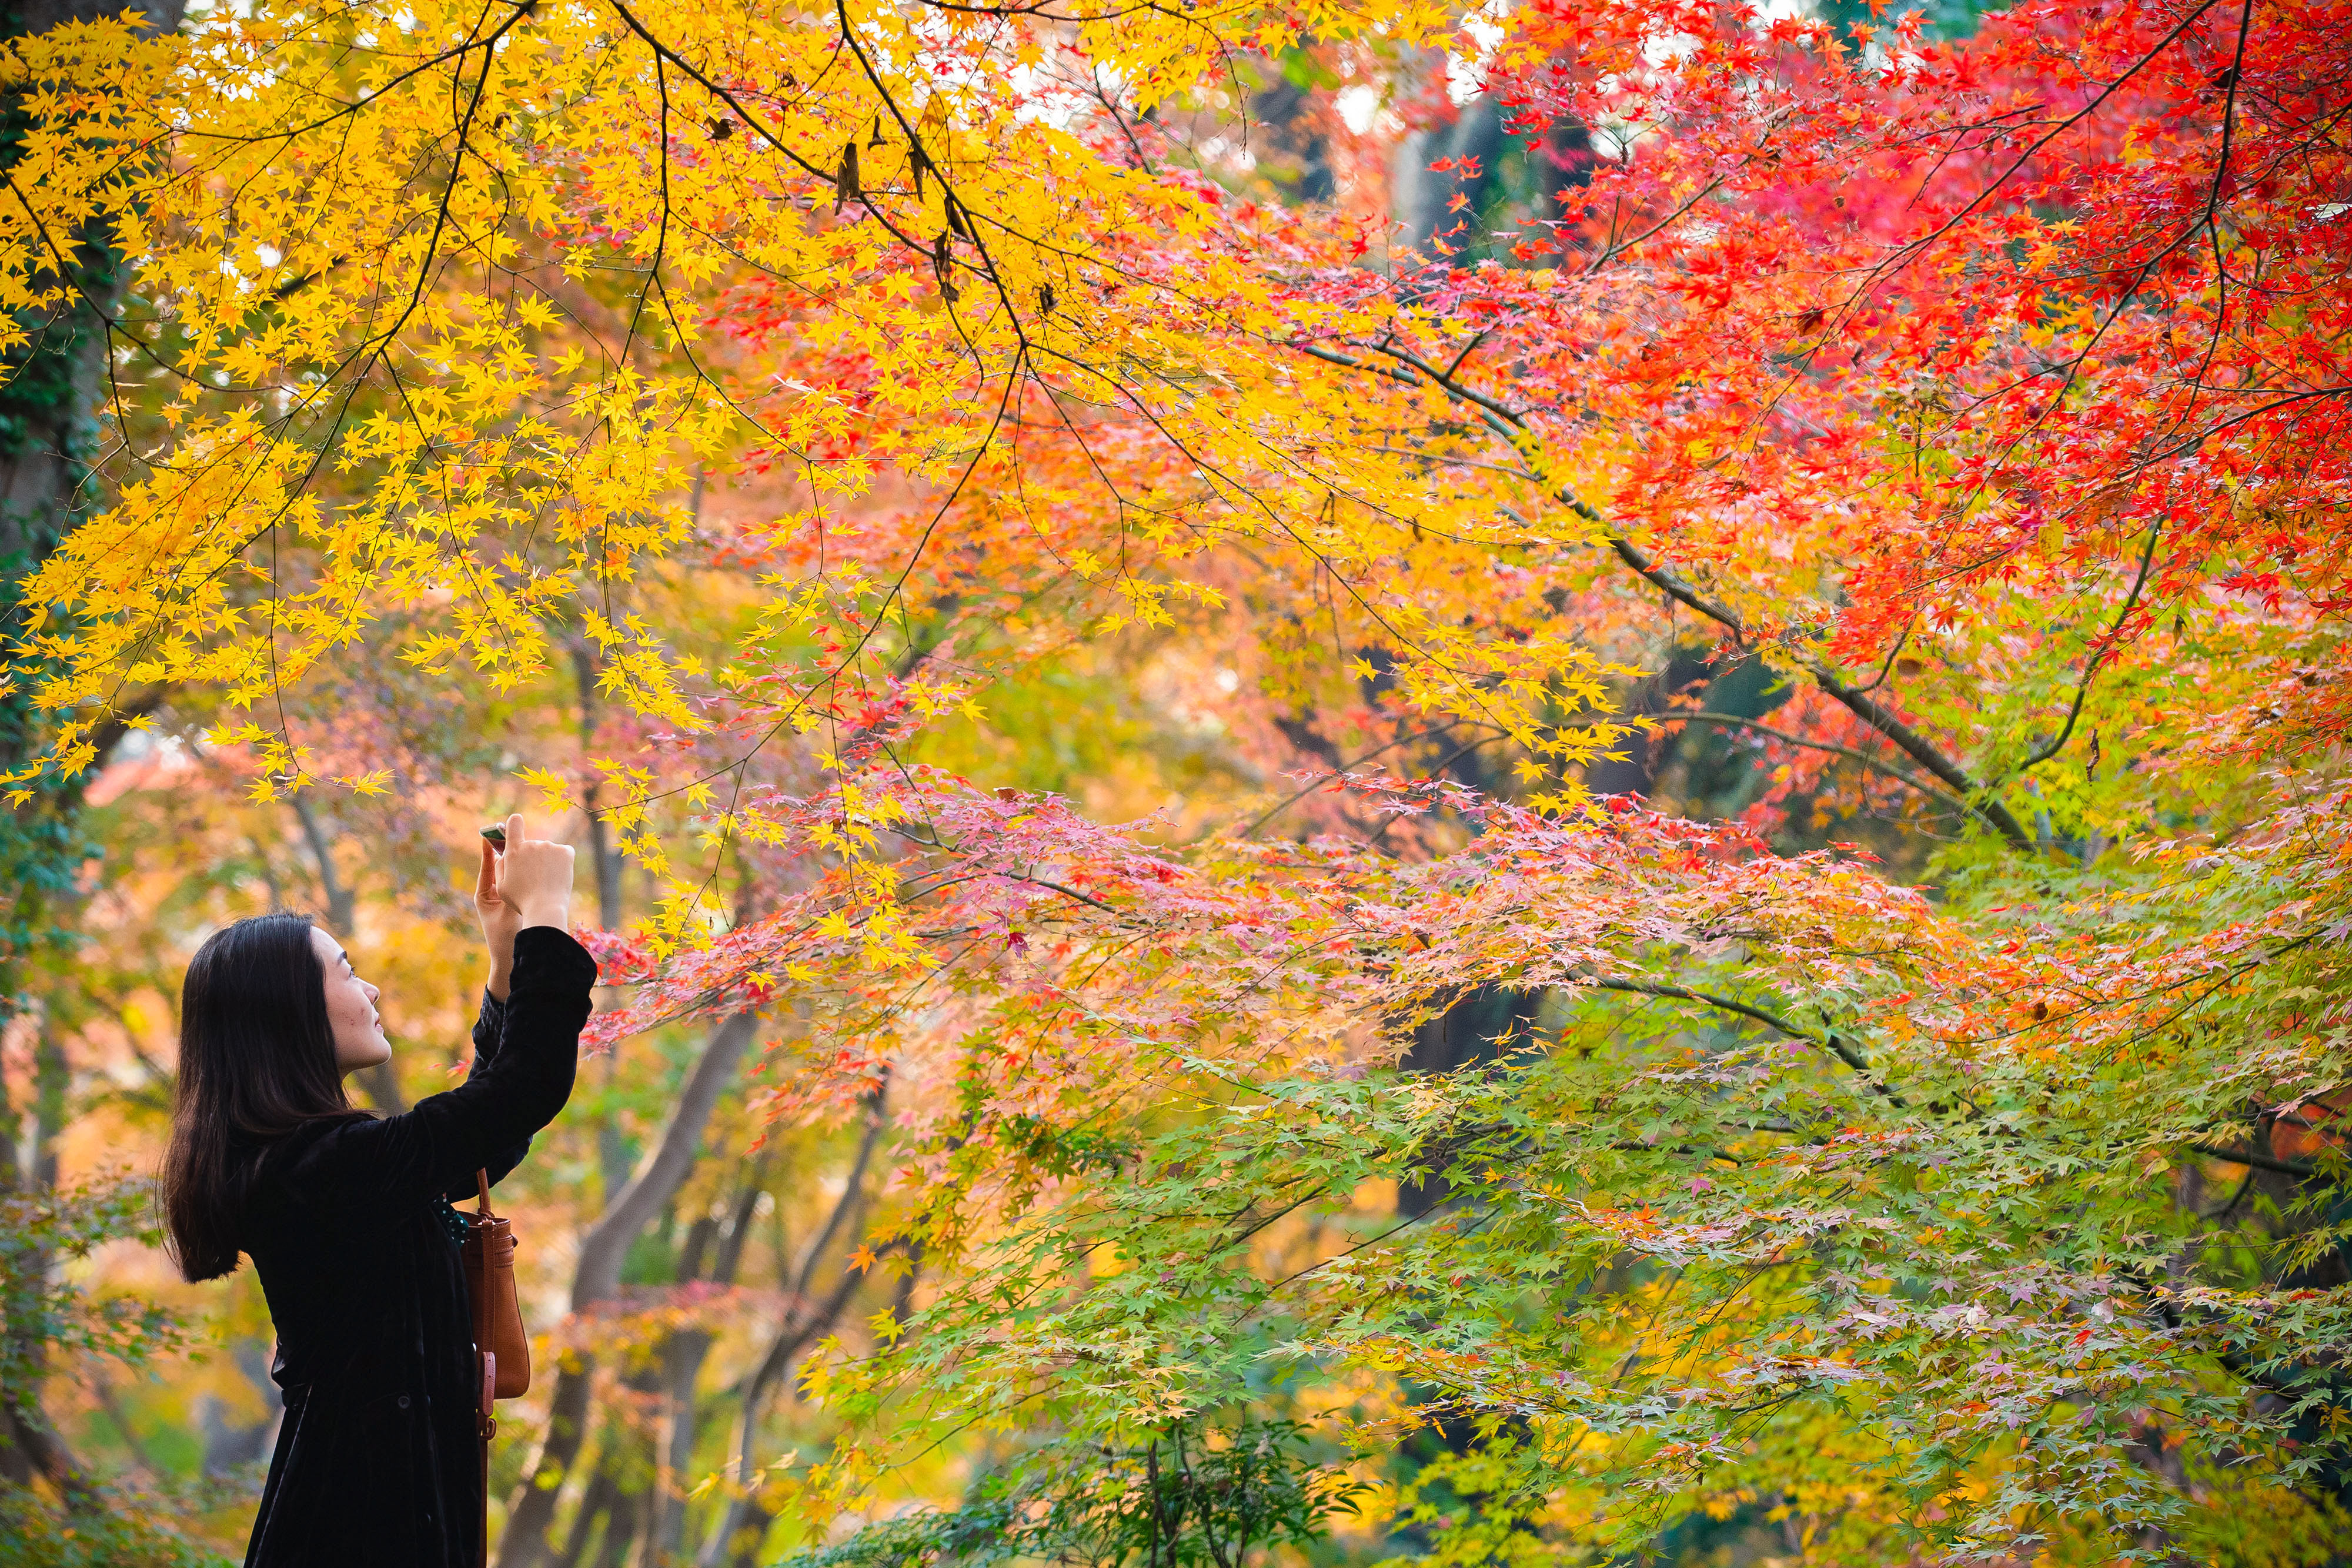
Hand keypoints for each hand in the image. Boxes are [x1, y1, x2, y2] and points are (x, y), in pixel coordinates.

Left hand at [475, 836, 523, 998]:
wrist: (509, 959)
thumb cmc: (504, 939)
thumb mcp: (507, 914)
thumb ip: (512, 893)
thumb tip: (515, 873)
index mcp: (485, 895)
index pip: (487, 868)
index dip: (489, 851)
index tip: (489, 834)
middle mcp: (495, 894)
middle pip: (501, 868)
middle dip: (509, 853)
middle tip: (515, 835)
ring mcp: (507, 898)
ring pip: (514, 875)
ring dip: (521, 864)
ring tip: (529, 848)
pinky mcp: (519, 902)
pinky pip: (524, 884)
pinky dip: (530, 876)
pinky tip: (540, 867)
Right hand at [492, 813, 575, 934]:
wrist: (545, 907)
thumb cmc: (521, 900)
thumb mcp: (501, 886)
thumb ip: (500, 866)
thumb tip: (502, 853)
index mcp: (514, 850)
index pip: (514, 824)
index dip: (515, 822)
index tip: (516, 822)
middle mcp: (532, 844)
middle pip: (533, 846)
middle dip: (534, 857)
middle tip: (535, 877)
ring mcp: (550, 846)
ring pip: (549, 851)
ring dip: (548, 861)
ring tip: (547, 881)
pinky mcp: (565, 851)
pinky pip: (564, 853)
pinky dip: (562, 862)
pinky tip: (558, 876)